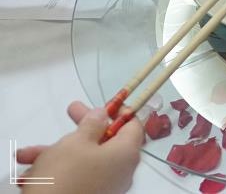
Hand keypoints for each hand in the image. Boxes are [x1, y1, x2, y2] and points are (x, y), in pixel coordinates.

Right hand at [18, 102, 142, 193]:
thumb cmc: (66, 176)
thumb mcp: (77, 141)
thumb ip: (91, 124)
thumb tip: (102, 114)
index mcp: (126, 154)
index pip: (133, 126)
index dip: (121, 112)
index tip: (107, 103)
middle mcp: (122, 171)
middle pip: (106, 141)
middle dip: (83, 127)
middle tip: (72, 110)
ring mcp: (107, 186)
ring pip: (84, 159)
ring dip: (57, 152)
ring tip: (28, 153)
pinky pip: (76, 176)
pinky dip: (55, 170)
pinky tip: (28, 172)